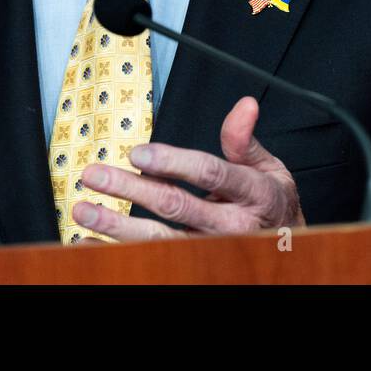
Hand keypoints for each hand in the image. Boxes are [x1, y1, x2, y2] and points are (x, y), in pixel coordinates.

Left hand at [72, 96, 305, 240]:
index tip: (138, 153)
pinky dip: (116, 253)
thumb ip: (245, 141)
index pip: (209, 174)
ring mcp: (209, 251)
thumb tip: (244, 105)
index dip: (173, 162)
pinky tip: (88, 243)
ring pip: (158, 239)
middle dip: (130, 190)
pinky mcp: (192, 265)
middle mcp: (230, 227)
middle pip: (175, 206)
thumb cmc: (271, 206)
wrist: (286, 251)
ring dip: (116, 226)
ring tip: (84, 209)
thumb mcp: (270, 169)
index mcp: (252, 195)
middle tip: (95, 175)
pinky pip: (150, 261)